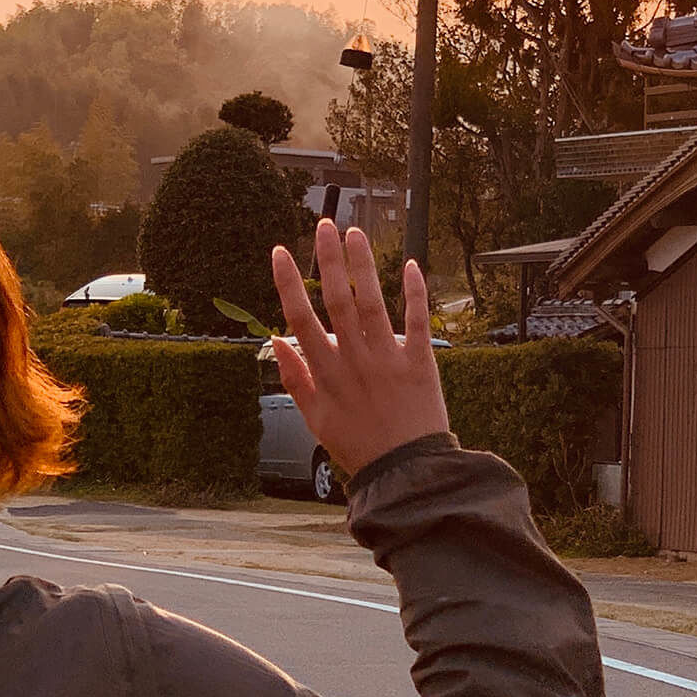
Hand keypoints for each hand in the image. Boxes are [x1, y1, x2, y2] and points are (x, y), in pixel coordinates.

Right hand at [269, 220, 449, 479]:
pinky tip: (411, 264)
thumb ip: (295, 379)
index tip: (281, 252)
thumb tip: (276, 341)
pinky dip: (415, 291)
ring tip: (356, 234)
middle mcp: (354, 359)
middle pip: (337, 300)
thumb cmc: (358, 446)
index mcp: (326, 372)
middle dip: (328, 259)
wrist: (406, 471)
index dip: (289, 283)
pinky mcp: (420, 361)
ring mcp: (388, 358)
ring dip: (363, 265)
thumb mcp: (315, 419)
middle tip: (324, 225)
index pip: (301, 318)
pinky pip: (418, 320)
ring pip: (373, 302)